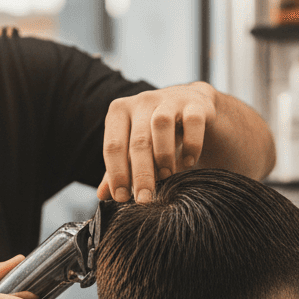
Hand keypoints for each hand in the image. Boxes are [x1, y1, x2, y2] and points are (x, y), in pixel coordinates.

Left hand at [97, 82, 217, 203]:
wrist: (193, 107)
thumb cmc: (157, 133)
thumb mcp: (135, 149)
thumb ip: (119, 168)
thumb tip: (102, 195)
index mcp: (120, 111)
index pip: (113, 145)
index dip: (116, 174)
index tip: (122, 199)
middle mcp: (142, 101)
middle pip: (138, 140)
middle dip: (141, 174)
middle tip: (144, 199)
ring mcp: (170, 99)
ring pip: (162, 124)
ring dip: (164, 154)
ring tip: (167, 175)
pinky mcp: (196, 104)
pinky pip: (193, 122)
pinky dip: (192, 144)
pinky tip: (189, 162)